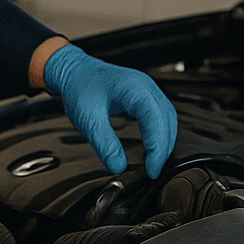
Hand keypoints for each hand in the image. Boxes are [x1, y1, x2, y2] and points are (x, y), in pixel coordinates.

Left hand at [44, 44, 178, 177]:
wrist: (74, 71)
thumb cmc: (79, 88)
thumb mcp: (87, 119)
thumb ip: (104, 144)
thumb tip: (119, 166)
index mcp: (133, 87)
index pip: (155, 120)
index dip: (157, 147)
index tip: (151, 169)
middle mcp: (145, 86)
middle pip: (167, 120)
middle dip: (163, 148)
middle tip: (152, 171)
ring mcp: (148, 89)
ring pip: (168, 118)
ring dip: (165, 142)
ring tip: (154, 163)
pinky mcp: (146, 95)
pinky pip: (162, 115)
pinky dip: (161, 133)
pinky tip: (153, 146)